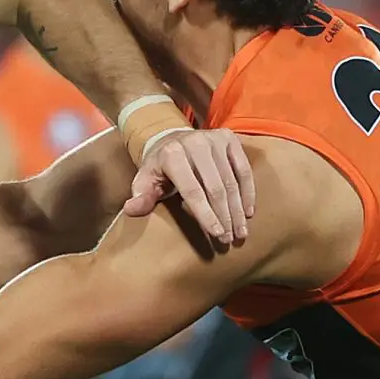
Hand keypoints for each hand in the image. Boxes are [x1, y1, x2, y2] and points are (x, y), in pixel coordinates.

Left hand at [123, 125, 255, 244]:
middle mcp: (196, 143)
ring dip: (238, 210)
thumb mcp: (145, 181)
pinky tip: (249, 212)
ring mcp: (214, 139)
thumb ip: (141, 196)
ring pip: (232, 181)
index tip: (217, 234)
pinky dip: (248, 192)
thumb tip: (131, 210)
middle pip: (216, 187)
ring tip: (241, 233)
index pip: (193, 191)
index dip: (206, 215)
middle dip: (225, 217)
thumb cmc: (159, 168)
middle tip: (230, 240)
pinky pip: (244, 169)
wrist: (172, 139)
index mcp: (173, 154)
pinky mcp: (229, 138)